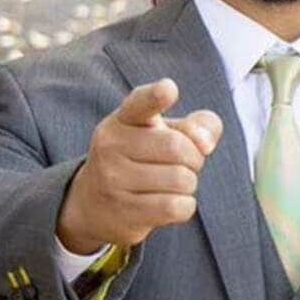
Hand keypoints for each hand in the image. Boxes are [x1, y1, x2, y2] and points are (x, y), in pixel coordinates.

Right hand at [57, 79, 223, 254]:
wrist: (94, 204)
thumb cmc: (142, 159)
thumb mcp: (166, 134)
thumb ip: (198, 127)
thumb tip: (205, 143)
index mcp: (124, 118)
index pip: (141, 103)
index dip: (156, 96)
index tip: (169, 89)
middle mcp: (112, 144)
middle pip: (178, 147)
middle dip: (194, 159)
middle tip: (183, 164)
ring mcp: (113, 179)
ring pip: (181, 180)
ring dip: (189, 184)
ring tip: (172, 184)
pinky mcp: (122, 211)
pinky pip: (176, 207)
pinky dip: (185, 206)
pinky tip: (170, 203)